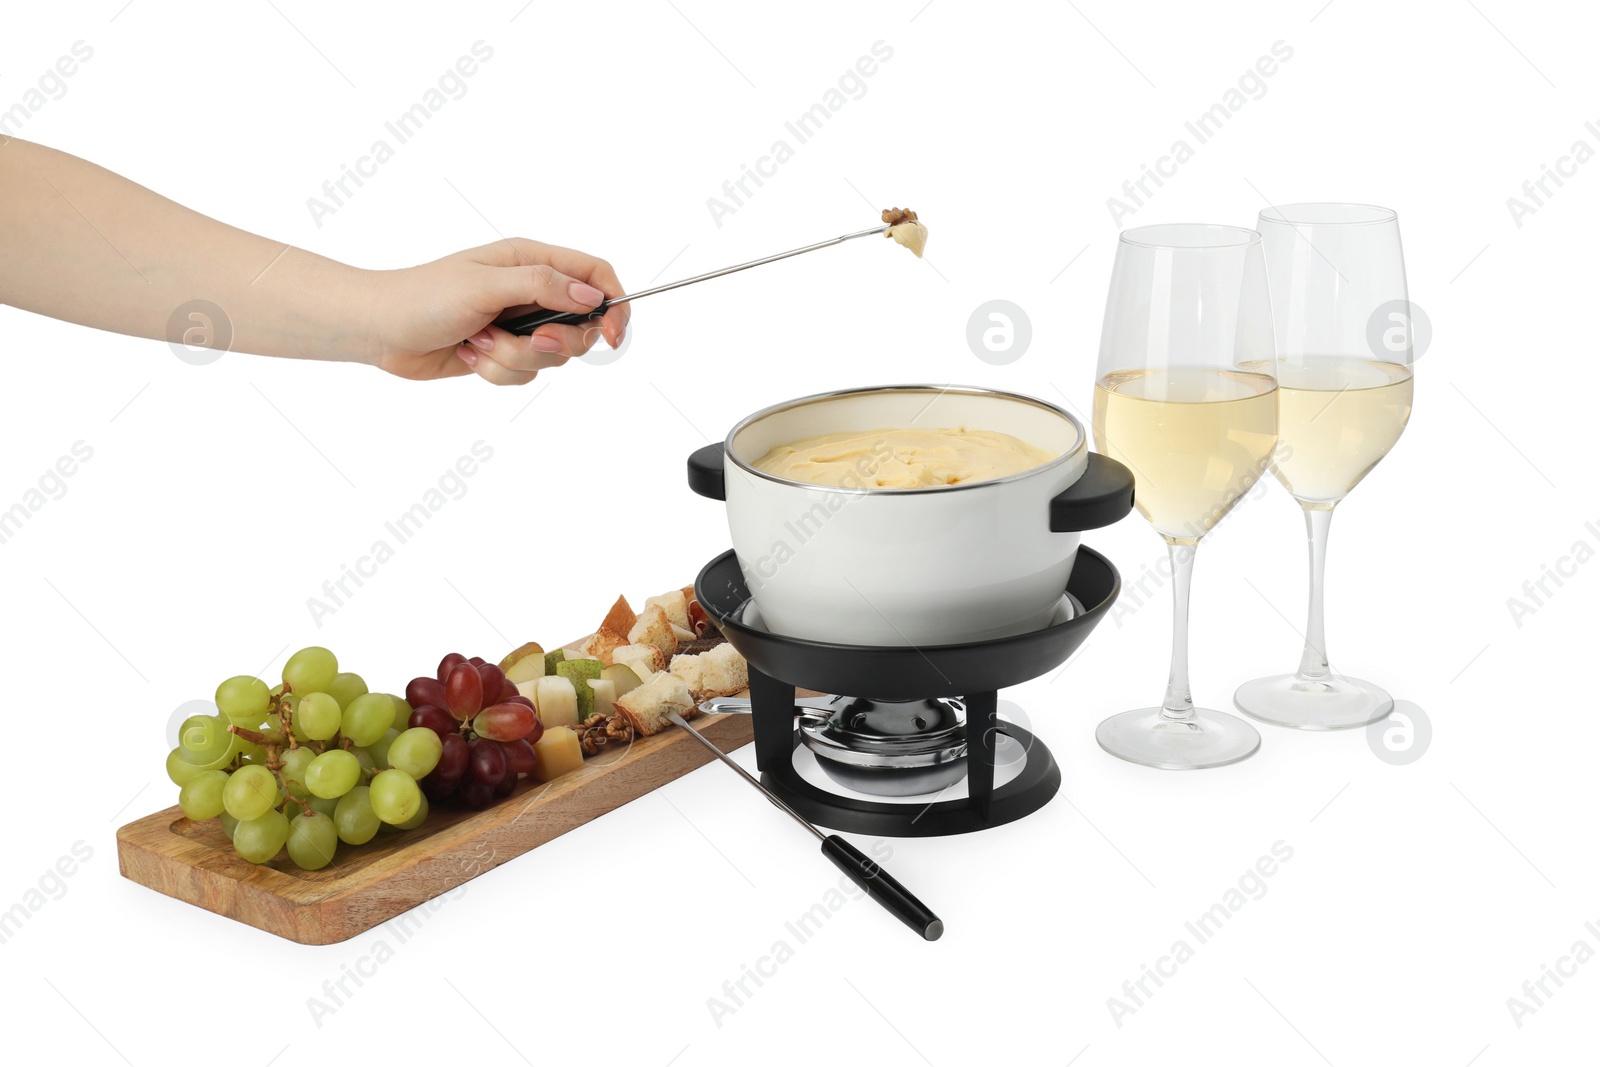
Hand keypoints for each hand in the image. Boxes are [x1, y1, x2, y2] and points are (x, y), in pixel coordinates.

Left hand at [369, 238, 629, 384]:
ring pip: (551, 356)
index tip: (613, 336)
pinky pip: (525, 374)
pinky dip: (497, 371)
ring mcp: (517, 324)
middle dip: (556, 342)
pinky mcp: (503, 353)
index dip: (614, 304)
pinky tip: (469, 354)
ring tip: (478, 342)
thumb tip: (591, 296)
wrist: (380, 330)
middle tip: (531, 339)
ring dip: (514, 357)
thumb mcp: (487, 284)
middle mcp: (530, 291)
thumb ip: (543, 286)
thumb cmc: (424, 296)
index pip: (595, 275)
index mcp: (531, 261)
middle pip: (581, 325)